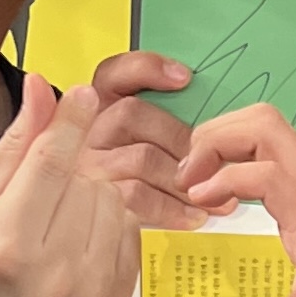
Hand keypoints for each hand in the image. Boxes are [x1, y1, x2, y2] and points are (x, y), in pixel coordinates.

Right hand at [0, 75, 140, 296]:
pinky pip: (130, 231)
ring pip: (114, 202)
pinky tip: (76, 239)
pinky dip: (108, 224)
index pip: (51, 164)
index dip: (69, 122)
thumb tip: (44, 86)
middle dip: (70, 173)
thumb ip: (16, 143)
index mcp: (8, 246)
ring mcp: (87, 293)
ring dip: (91, 197)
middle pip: (87, 182)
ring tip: (57, 218)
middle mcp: (52, 275)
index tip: (82, 94)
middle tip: (42, 193)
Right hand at [83, 51, 222, 228]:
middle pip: (133, 114)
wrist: (78, 228)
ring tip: (213, 195)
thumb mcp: (137, 145)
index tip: (184, 78)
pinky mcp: (90, 201)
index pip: (115, 73)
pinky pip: (137, 196)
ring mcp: (85, 165)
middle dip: (181, 139)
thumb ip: (160, 123)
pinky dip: (171, 207)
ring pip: (142, 158)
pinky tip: (192, 216)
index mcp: (97, 108)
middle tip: (217, 162)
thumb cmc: (124, 182)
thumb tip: (202, 116)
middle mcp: (84, 131)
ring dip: (184, 179)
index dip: (148, 68)